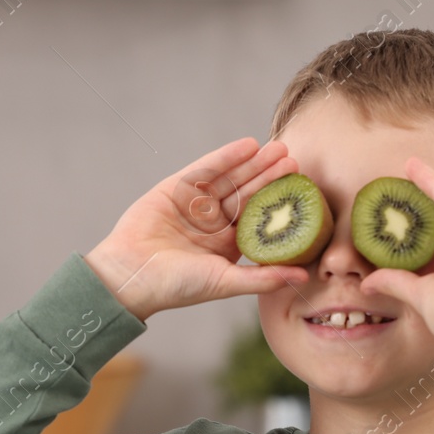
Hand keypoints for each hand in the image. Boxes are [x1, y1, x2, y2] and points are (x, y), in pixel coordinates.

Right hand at [83, 137, 312, 321]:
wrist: (129, 276)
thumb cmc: (176, 287)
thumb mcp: (224, 282)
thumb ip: (263, 278)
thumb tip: (305, 277)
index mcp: (226, 245)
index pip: (258, 218)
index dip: (278, 203)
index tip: (301, 188)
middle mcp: (212, 222)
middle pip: (247, 194)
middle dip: (269, 177)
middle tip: (294, 160)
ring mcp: (194, 204)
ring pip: (230, 179)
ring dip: (253, 163)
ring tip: (277, 149)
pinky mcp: (175, 188)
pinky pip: (204, 169)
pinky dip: (225, 157)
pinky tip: (247, 146)